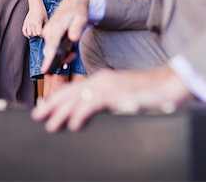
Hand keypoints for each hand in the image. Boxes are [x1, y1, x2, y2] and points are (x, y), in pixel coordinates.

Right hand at [22, 5, 47, 37]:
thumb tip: (47, 32)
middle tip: (40, 33)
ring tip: (35, 33)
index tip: (43, 34)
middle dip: (38, 35)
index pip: (39, 33)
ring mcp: (28, 23)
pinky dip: (26, 34)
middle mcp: (32, 23)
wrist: (35, 4)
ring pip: (29, 33)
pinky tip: (29, 35)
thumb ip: (46, 25)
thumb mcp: (46, 18)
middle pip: (34, 34)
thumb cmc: (42, 10)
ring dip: (32, 34)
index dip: (42, 35)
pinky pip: (24, 30)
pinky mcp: (25, 22)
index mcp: (38, 22)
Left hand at [32, 65, 191, 131]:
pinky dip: (82, 113)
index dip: (57, 99)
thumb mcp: (120, 97)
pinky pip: (96, 104)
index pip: (73, 89)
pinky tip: (74, 125)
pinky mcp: (118, 94)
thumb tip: (88, 114)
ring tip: (50, 125)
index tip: (44, 108)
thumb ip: (104, 102)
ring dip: (62, 112)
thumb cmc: (146, 93)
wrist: (168, 85)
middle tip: (37, 116)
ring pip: (78, 98)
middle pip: (71, 92)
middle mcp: (101, 80)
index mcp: (101, 80)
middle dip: (52, 105)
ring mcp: (109, 85)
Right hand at [40, 0, 88, 72]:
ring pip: (51, 51)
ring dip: (62, 55)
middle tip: (73, 55)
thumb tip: (73, 39)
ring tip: (73, 52)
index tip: (44, 70)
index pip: (51, 46)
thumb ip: (77, 28)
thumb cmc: (77, 11)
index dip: (48, 59)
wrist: (72, 4)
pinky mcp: (49, 36)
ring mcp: (47, 34)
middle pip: (50, 52)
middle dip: (61, 58)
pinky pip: (52, 48)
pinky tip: (69, 50)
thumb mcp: (81, 18)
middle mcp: (48, 31)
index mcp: (55, 28)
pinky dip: (60, 52)